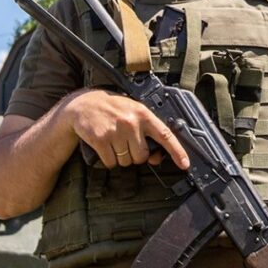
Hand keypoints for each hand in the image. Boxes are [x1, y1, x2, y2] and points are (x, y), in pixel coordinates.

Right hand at [60, 88, 190, 170]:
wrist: (83, 103)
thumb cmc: (112, 109)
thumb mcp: (132, 113)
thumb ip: (146, 132)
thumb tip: (156, 157)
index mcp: (143, 114)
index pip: (165, 135)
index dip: (177, 151)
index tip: (185, 164)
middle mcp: (131, 122)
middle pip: (142, 156)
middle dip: (134, 155)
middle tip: (125, 142)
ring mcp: (115, 131)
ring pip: (126, 162)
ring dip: (120, 158)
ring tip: (114, 141)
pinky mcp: (101, 139)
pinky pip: (111, 162)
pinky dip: (108, 160)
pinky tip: (104, 146)